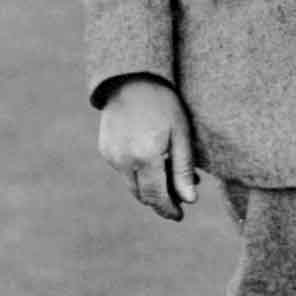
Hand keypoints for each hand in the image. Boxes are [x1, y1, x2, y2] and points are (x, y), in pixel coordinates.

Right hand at [98, 75, 197, 221]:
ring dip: (150, 187)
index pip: (156, 197)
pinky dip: (139, 173)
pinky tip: (156, 162)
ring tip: (172, 176)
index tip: (180, 216)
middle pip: (142, 195)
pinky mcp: (105, 150)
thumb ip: (183, 169)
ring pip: (132, 185)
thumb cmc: (165, 104)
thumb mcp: (182, 134)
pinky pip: (123, 171)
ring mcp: (111, 156)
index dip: (168, 210)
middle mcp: (123, 161)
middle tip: (180, 198)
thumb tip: (189, 200)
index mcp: (145, 158)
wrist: (132, 80)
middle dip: (161, 200)